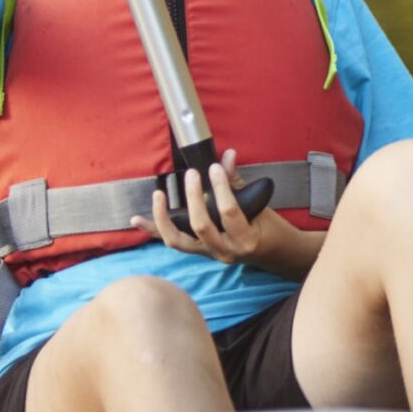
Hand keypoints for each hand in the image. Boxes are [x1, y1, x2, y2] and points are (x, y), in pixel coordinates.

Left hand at [139, 154, 312, 278]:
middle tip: (192, 174)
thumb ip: (238, 183)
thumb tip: (227, 156)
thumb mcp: (261, 206)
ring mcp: (209, 254)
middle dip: (193, 197)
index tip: (214, 167)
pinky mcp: (200, 253)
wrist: (275, 255)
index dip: (220, 187)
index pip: (228, 212)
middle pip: (200, 225)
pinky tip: (136, 219)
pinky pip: (173, 242)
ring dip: (163, 217)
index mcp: (245, 240)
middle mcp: (225, 251)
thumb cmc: (271, 229)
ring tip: (158, 195)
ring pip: (177, 240)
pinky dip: (153, 230)